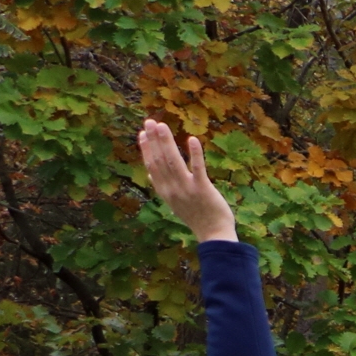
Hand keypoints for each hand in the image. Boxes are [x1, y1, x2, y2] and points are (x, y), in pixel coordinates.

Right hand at [136, 119, 235, 242]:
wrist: (213, 234)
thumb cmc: (196, 217)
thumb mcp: (174, 203)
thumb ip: (163, 187)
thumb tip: (151, 173)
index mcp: (164, 191)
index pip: (151, 166)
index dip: (146, 149)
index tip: (142, 133)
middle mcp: (172, 189)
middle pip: (160, 160)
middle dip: (153, 140)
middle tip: (149, 122)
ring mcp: (187, 188)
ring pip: (173, 161)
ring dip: (167, 142)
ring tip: (162, 126)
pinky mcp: (203, 189)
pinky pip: (198, 168)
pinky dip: (194, 153)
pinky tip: (191, 139)